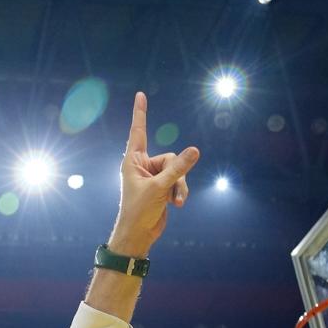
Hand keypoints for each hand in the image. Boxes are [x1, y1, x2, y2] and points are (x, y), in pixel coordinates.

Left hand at [108, 92, 199, 255]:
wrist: (139, 234)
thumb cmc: (140, 210)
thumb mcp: (160, 187)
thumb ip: (179, 168)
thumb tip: (195, 150)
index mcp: (133, 161)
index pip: (138, 131)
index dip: (140, 113)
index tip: (140, 94)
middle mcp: (142, 165)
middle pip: (170, 157)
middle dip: (176, 174)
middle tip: (170, 190)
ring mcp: (153, 176)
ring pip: (178, 170)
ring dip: (179, 186)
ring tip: (176, 201)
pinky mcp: (162, 186)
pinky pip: (179, 181)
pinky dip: (180, 192)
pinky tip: (177, 205)